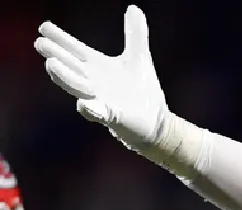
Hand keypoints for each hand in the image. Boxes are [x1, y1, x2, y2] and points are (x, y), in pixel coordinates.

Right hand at [34, 5, 168, 150]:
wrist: (156, 122)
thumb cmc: (142, 91)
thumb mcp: (139, 58)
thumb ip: (135, 35)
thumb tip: (134, 8)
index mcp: (97, 66)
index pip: (74, 50)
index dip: (60, 39)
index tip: (44, 27)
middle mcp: (93, 82)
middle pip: (70, 66)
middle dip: (56, 56)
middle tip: (40, 43)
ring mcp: (100, 99)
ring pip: (77, 87)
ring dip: (64, 77)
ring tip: (51, 65)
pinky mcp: (113, 116)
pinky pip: (98, 113)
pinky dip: (90, 109)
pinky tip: (83, 104)